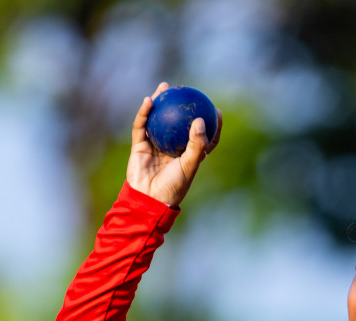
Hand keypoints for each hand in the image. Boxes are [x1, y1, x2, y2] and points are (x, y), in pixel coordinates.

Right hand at [127, 82, 221, 208]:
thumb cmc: (173, 186)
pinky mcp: (140, 146)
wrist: (148, 199)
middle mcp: (172, 148)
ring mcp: (155, 146)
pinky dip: (144, 113)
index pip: (201, 136)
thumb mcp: (189, 166)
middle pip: (177, 122)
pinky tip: (148, 100)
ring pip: (158, 120)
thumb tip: (200, 120)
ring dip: (160, 102)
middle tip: (186, 90)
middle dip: (181, 105)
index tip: (216, 110)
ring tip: (164, 87)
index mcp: (188, 155)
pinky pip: (142, 126)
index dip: (210, 123)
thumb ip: (196, 144)